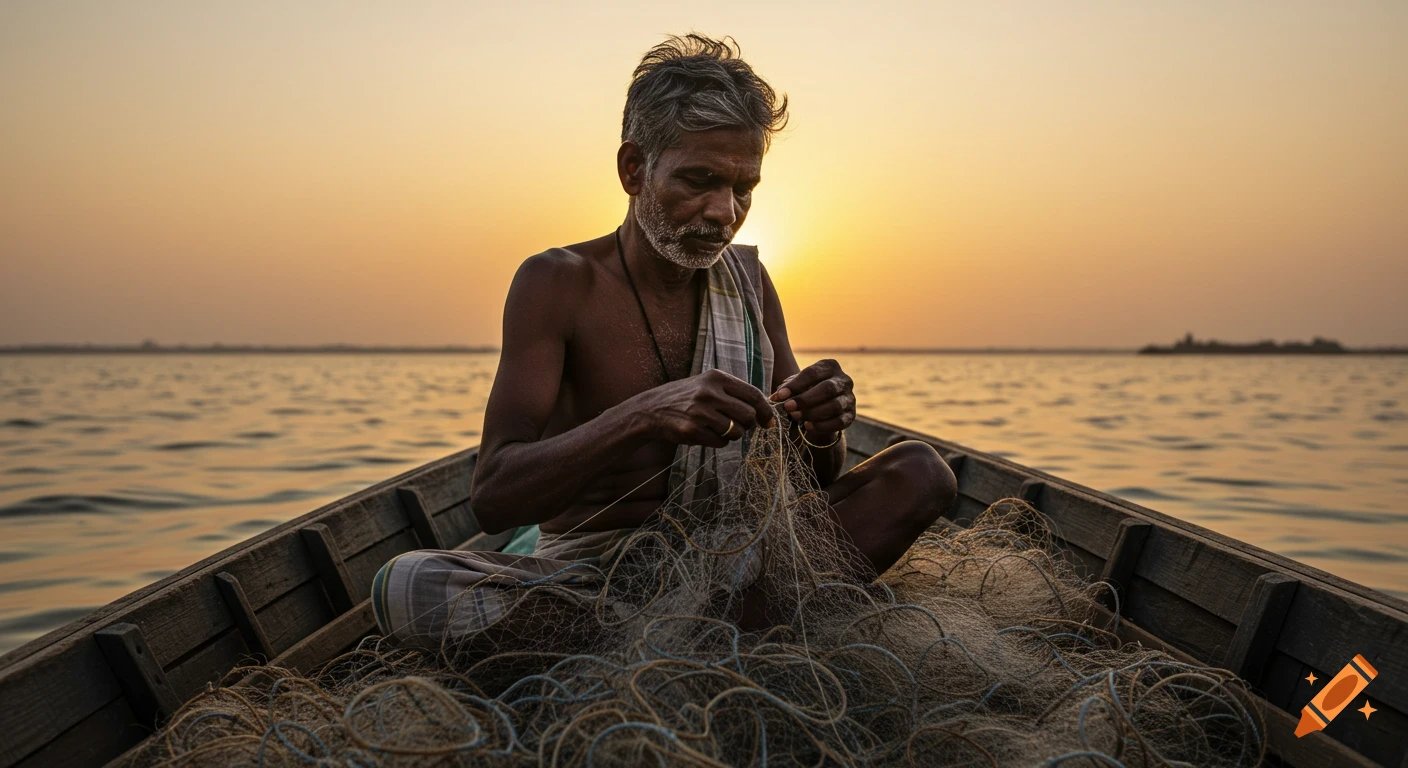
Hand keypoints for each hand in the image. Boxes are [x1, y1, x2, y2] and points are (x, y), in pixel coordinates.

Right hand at [641, 369, 776, 447]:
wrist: (652, 409)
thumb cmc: (687, 397)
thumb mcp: (708, 384)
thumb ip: (734, 393)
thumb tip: (766, 411)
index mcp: (716, 377)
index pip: (754, 394)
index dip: (765, 411)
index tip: (769, 421)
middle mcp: (709, 392)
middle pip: (748, 415)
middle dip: (747, 425)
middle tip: (738, 425)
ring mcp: (700, 412)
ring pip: (736, 431)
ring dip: (732, 434)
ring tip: (717, 428)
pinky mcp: (692, 430)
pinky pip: (721, 442)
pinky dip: (718, 441)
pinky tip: (706, 433)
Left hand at [770, 359, 854, 440]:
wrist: (822, 409)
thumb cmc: (807, 392)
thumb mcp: (797, 386)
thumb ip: (787, 389)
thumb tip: (775, 397)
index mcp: (830, 366)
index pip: (813, 373)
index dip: (795, 385)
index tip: (779, 396)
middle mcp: (844, 380)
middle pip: (828, 388)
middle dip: (805, 399)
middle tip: (787, 407)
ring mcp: (850, 398)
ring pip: (834, 406)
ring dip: (812, 413)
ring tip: (796, 417)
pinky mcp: (851, 416)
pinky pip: (839, 422)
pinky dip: (822, 425)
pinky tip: (808, 426)